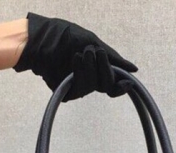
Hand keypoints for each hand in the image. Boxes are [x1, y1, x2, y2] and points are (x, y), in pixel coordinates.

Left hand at [13, 13, 137, 101]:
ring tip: (80, 53)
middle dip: (103, 69)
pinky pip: (80, 90)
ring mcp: (79, 87)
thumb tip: (133, 70)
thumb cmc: (65, 36)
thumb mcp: (93, 42)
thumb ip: (113, 58)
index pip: (114, 83)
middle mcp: (90, 80)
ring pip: (93, 87)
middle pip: (107, 86)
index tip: (126, 82)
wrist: (42, 40)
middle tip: (93, 52)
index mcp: (98, 68)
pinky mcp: (68, 92)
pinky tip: (74, 61)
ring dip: (89, 68)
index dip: (121, 85)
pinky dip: (79, 74)